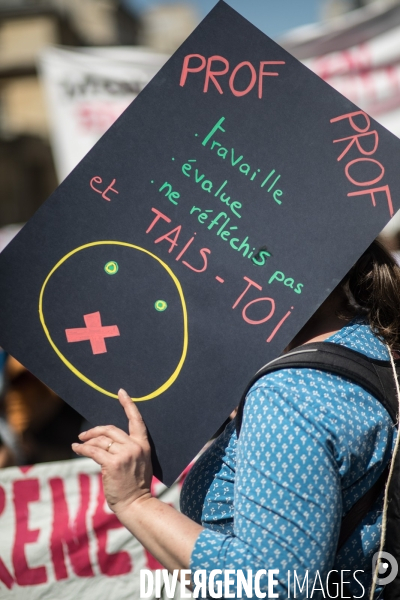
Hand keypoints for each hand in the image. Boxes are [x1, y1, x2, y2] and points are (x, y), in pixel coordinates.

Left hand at [72, 389, 152, 514]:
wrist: (136, 504)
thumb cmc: (135, 486)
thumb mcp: (139, 463)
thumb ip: (128, 449)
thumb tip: (105, 441)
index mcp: (144, 445)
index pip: (137, 420)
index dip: (128, 404)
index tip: (121, 392)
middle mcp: (135, 447)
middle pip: (111, 429)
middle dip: (95, 430)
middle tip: (84, 434)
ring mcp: (124, 455)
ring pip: (101, 440)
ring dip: (87, 441)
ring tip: (79, 444)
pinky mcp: (112, 464)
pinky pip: (93, 451)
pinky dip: (82, 448)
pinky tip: (76, 448)